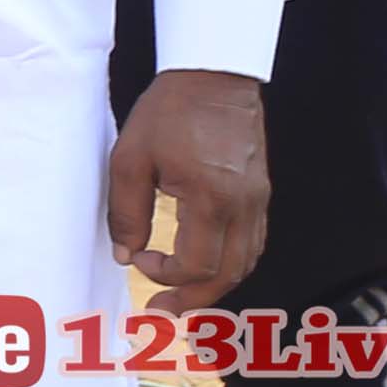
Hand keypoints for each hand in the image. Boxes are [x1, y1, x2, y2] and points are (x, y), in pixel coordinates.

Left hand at [106, 69, 271, 307]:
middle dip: (194, 299)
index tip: (139, 262)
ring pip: (246, 262)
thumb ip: (126, 212)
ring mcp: (258, 200)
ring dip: (215, 285)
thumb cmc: (169, 113)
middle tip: (161, 310)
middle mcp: (244, 206)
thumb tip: (125, 255)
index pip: (198, 266)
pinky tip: (205, 264)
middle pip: (229, 275)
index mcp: (211, 199)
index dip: (167, 277)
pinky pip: (253, 241)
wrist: (214, 76)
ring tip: (183, 294)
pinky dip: (231, 262)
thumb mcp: (130, 160)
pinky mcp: (261, 192)